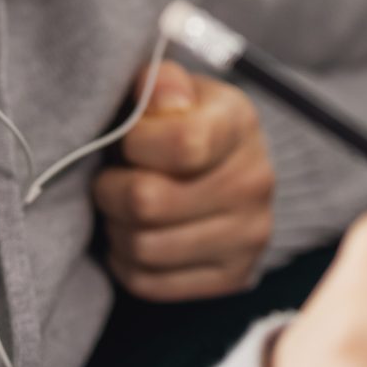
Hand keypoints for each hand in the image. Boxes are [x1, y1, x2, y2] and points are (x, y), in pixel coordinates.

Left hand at [92, 58, 274, 300]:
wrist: (227, 171)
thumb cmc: (183, 122)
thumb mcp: (172, 88)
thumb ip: (159, 82)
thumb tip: (159, 98)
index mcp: (239, 122)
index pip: (181, 144)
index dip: (134, 144)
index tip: (127, 141)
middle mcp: (254, 182)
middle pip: (148, 202)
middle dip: (111, 190)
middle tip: (111, 179)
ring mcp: (249, 235)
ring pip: (143, 248)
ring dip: (116, 229)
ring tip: (121, 209)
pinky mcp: (233, 277)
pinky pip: (150, 283)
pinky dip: (127, 263)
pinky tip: (135, 236)